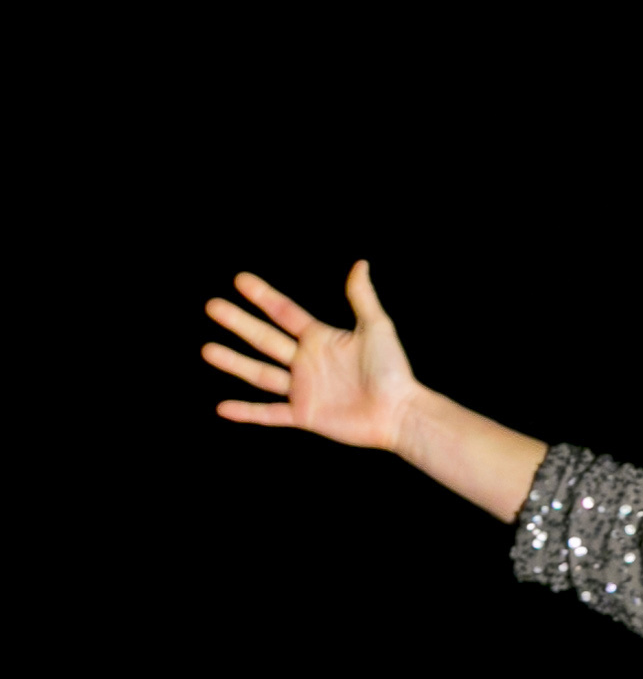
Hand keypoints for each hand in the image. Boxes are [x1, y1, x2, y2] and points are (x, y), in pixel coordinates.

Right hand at [203, 261, 423, 449]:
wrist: (400, 411)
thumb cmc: (393, 369)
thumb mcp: (377, 328)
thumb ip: (362, 298)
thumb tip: (360, 263)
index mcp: (320, 339)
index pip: (284, 312)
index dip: (263, 296)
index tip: (240, 279)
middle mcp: (306, 362)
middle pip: (265, 339)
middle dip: (238, 323)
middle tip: (212, 306)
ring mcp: (303, 389)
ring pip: (260, 374)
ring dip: (234, 362)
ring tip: (207, 350)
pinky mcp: (304, 415)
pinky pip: (269, 414)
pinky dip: (246, 412)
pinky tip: (221, 408)